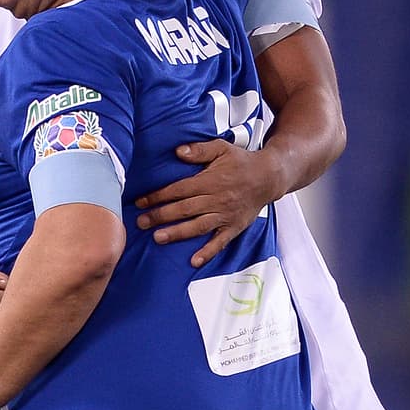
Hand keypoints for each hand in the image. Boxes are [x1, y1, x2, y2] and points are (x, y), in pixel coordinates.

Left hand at [135, 141, 283, 268]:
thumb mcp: (221, 148)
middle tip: (141, 222)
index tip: (141, 202)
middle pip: (184, 209)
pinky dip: (207, 252)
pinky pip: (219, 242)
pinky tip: (194, 261)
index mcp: (210, 181)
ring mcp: (225, 215)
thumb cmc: (243, 163)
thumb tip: (178, 151)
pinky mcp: (233, 227)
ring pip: (197, 226)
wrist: (269, 177)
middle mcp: (216, 199)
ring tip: (158, 238)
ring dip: (177, 233)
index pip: (178, 190)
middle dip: (160, 216)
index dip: (158, 196)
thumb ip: (199, 150)